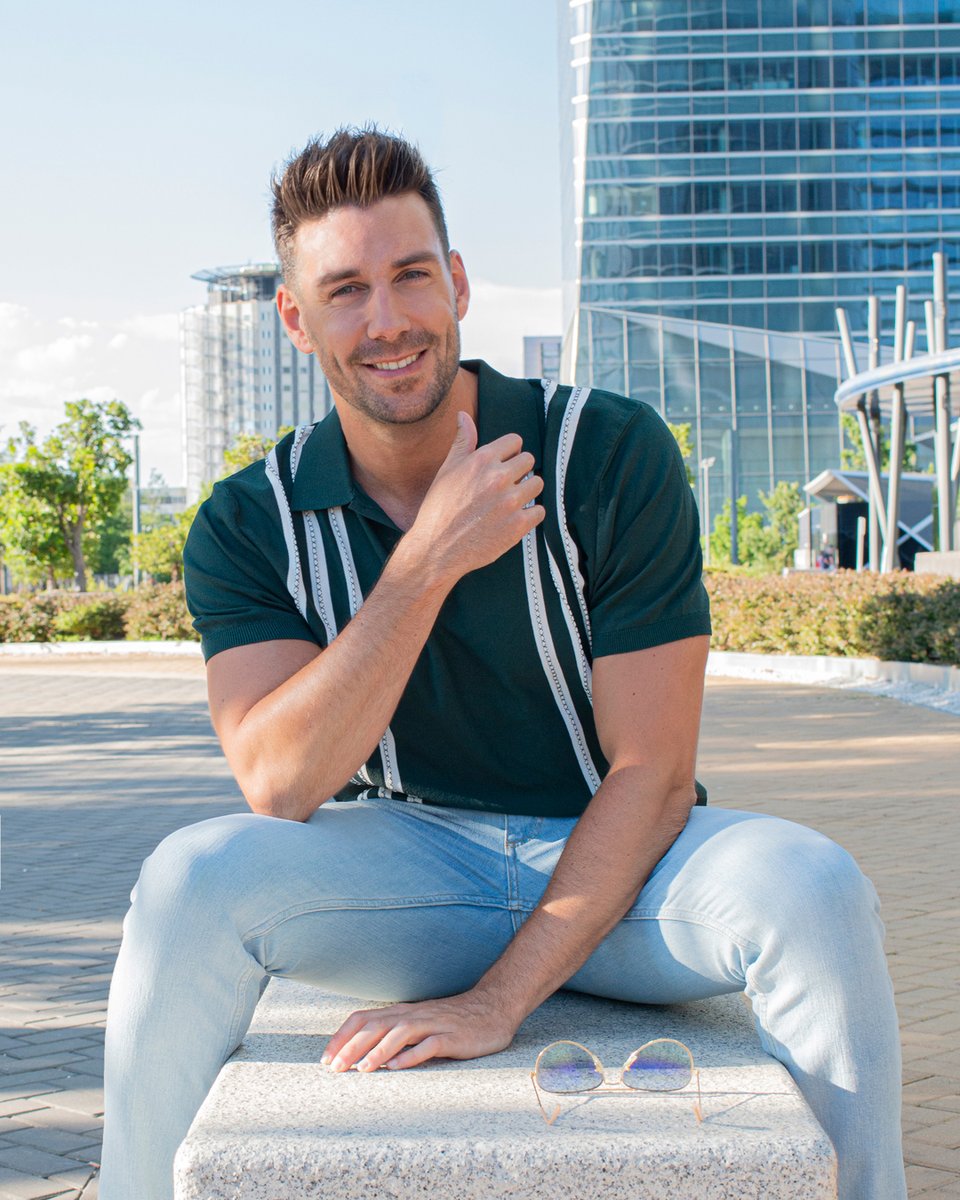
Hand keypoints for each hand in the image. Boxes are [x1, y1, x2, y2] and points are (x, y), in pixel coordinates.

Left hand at [320, 989, 518, 1072]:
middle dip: (352, 1046)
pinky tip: (398, 1068)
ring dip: (378, 1050)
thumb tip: (363, 1054)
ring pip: (400, 1032)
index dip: (343, 1036)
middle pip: (376, 1025)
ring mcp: (434, 1024)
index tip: (325, 1059)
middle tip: (334, 1068)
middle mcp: (414, 1015)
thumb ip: (395, 1034)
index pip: (364, 1018)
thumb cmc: (452, 1021)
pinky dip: (411, 1055)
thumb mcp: (419, 1024)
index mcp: (402, 1012)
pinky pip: (430, 1045)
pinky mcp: (453, 1037)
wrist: (493, 1008)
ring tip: (361, 1069)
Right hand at [399, 412, 544, 588]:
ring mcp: (510, 502)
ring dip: (527, 491)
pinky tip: (513, 519)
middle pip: (529, 460)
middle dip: (519, 471)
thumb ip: (462, 442)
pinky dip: (530, 515)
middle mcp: (498, 477)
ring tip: (510, 502)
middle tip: (504, 486)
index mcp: (481, 460)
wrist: (436, 548)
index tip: (502, 465)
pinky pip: (539, 511)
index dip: (509, 453)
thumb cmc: (439, 509)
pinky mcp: (518, 525)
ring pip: (537, 484)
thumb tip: (463, 415)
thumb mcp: (447, 471)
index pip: (515, 441)